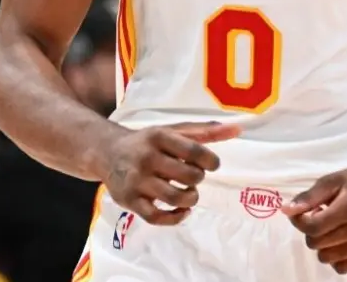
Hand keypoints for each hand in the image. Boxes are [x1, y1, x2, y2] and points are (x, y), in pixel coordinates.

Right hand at [101, 121, 240, 224]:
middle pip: (187, 176)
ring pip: (174, 198)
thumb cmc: (149, 142)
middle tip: (195, 177)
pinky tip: (182, 211)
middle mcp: (147, 157)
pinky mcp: (130, 201)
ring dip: (190, 199)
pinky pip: (157, 217)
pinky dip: (175, 218)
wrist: (108, 152)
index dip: (209, 160)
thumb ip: (205, 132)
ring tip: (190, 194)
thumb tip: (238, 129)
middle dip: (198, 179)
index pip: (193, 150)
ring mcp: (137, 181)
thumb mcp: (173, 131)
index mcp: (160, 136)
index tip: (212, 165)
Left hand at [282, 161, 346, 274]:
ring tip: (333, 227)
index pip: (313, 227)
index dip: (300, 222)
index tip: (302, 213)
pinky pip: (342, 267)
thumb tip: (286, 211)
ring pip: (328, 258)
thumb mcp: (333, 180)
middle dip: (312, 232)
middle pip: (318, 244)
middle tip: (321, 217)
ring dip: (323, 245)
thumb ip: (309, 197)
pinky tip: (342, 239)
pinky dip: (336, 256)